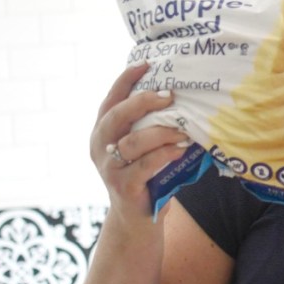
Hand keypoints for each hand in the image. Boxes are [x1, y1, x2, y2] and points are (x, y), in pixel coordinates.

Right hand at [90, 63, 190, 222]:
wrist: (137, 220)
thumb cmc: (147, 175)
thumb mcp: (143, 147)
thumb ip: (150, 125)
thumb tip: (183, 96)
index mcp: (103, 132)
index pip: (111, 100)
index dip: (125, 80)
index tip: (146, 63)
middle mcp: (101, 147)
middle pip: (117, 116)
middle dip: (143, 101)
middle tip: (170, 95)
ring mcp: (109, 168)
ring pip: (133, 142)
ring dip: (161, 132)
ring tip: (183, 129)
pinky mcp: (123, 187)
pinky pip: (145, 166)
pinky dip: (165, 155)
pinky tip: (181, 150)